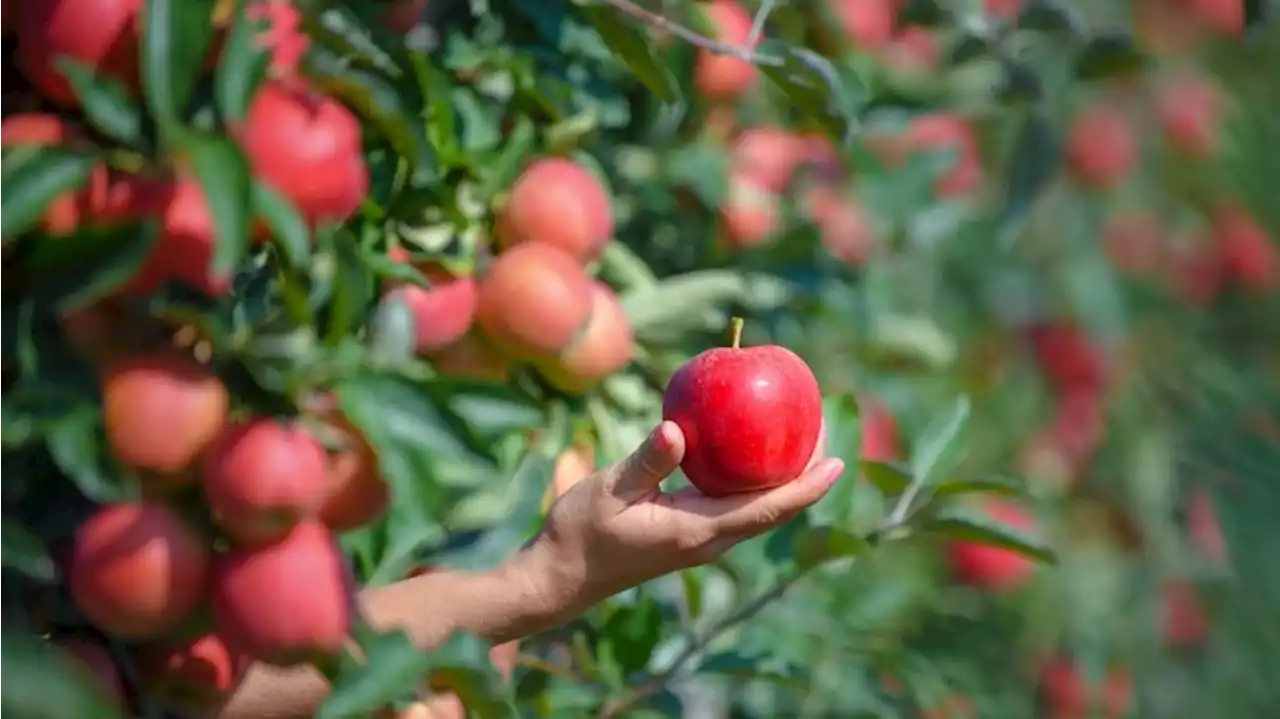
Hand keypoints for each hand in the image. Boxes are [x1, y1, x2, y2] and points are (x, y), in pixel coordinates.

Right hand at [523, 421, 844, 615]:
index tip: (838, 462)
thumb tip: (677, 430)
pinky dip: (752, 484)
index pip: (767, 509)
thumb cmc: (581, 531)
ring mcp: (700, 541)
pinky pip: (734, 508)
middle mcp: (708, 540)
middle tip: (827, 436)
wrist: (561, 575)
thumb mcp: (610, 489)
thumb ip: (647, 461)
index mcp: (697, 530)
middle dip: (806, 479)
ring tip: (801, 442)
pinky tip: (748, 456)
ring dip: (784, 483)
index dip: (807, 487)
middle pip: (774, 511)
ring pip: (757, 512)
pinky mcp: (688, 536)